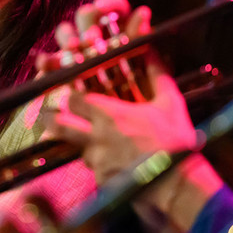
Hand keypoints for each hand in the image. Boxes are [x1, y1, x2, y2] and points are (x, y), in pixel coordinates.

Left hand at [39, 0, 194, 184]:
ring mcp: (96, 162)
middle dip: (53, 121)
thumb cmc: (175, 140)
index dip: (71, 96)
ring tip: (97, 145)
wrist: (179, 183)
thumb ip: (157, 73)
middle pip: (58, 125)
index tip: (74, 95)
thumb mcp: (170, 102)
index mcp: (108, 113)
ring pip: (76, 149)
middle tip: (55, 118)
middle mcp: (95, 137)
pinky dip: (101, 167)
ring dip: (82, 146)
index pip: (72, 98)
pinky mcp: (101, 182)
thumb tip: (151, 48)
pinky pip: (94, 171)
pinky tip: (117, 166)